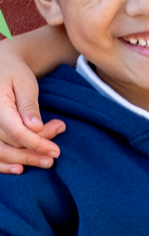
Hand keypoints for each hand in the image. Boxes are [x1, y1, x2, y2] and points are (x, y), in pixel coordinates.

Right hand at [0, 40, 61, 173]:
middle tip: (56, 153)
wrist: (0, 66)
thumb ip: (29, 106)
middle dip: (35, 150)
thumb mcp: (25, 83)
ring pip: (0, 152)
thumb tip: (36, 128)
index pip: (16, 132)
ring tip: (46, 161)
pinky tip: (19, 169)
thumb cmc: (14, 73)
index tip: (56, 150)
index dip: (37, 143)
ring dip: (23, 160)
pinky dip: (3, 164)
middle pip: (10, 143)